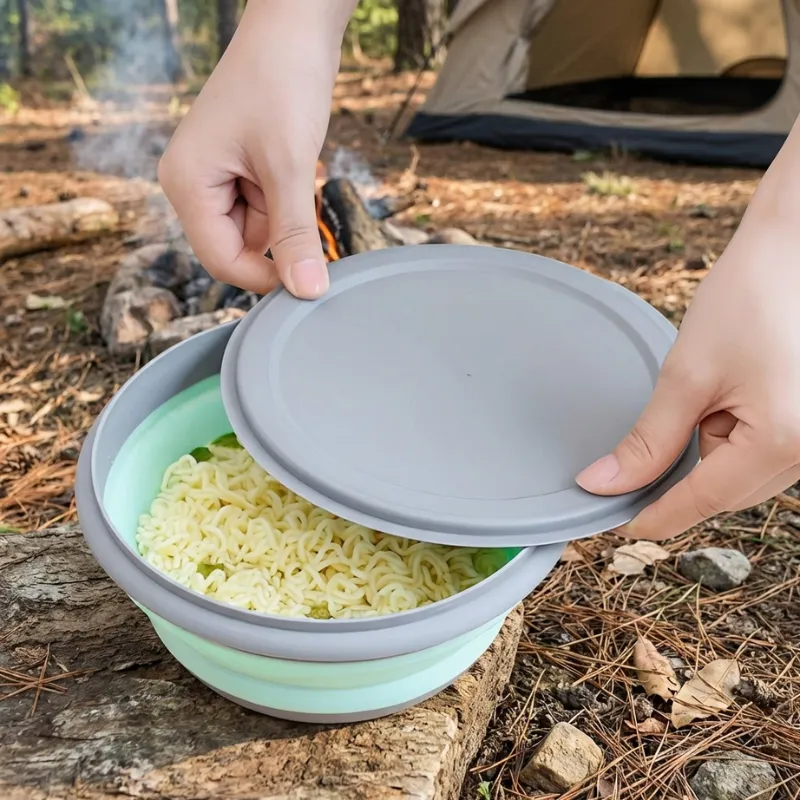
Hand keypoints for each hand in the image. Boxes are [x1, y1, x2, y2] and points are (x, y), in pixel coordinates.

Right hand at [158, 0, 354, 298]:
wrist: (295, 27)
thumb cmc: (281, 80)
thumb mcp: (289, 167)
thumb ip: (294, 235)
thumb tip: (306, 291)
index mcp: (187, 183)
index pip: (220, 260)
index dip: (264, 277)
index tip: (306, 279)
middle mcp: (192, 184)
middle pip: (237, 247)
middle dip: (276, 233)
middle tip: (297, 189)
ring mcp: (215, 177)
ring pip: (256, 229)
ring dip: (284, 212)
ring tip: (292, 163)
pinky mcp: (238, 170)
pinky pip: (264, 207)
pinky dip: (285, 197)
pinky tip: (291, 159)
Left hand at [576, 163, 799, 538]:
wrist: (793, 249)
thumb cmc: (748, 298)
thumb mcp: (687, 375)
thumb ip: (647, 440)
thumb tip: (604, 483)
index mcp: (783, 441)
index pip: (704, 500)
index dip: (656, 516)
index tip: (618, 527)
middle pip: (724, 493)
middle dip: (679, 479)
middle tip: (631, 460)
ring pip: (740, 476)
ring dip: (705, 455)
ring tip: (702, 395)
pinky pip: (758, 453)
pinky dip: (725, 440)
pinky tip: (717, 401)